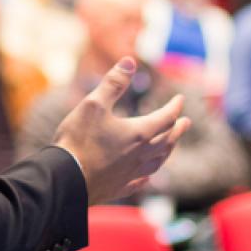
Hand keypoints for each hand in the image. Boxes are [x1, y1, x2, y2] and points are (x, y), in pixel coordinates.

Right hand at [54, 58, 190, 206]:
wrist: (65, 179)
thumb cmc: (78, 140)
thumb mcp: (93, 103)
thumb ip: (113, 83)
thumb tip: (129, 61)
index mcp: (138, 133)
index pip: (165, 118)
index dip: (174, 107)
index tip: (180, 99)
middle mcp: (139, 155)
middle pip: (166, 141)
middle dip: (177, 130)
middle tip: (186, 123)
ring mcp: (129, 174)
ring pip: (157, 163)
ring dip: (167, 152)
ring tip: (170, 147)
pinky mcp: (117, 188)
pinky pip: (139, 182)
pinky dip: (147, 176)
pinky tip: (147, 177)